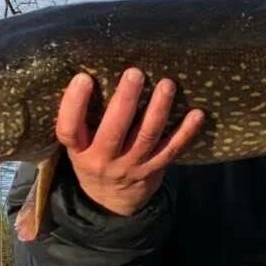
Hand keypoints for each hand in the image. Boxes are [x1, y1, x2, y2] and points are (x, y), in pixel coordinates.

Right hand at [56, 67, 204, 215]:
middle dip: (125, 100)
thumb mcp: (79, 143)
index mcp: (79, 150)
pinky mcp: (154, 169)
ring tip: (166, 84)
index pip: (69, 129)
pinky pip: (172, 149)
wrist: (110, 198)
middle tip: (135, 73)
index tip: (83, 78)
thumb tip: (94, 66)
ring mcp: (131, 166)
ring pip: (146, 137)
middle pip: (114, 131)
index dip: (74, 104)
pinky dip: (186, 132)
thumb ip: (83, 116)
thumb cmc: (93, 154)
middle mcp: (103, 160)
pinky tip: (197, 113)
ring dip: (158, 109)